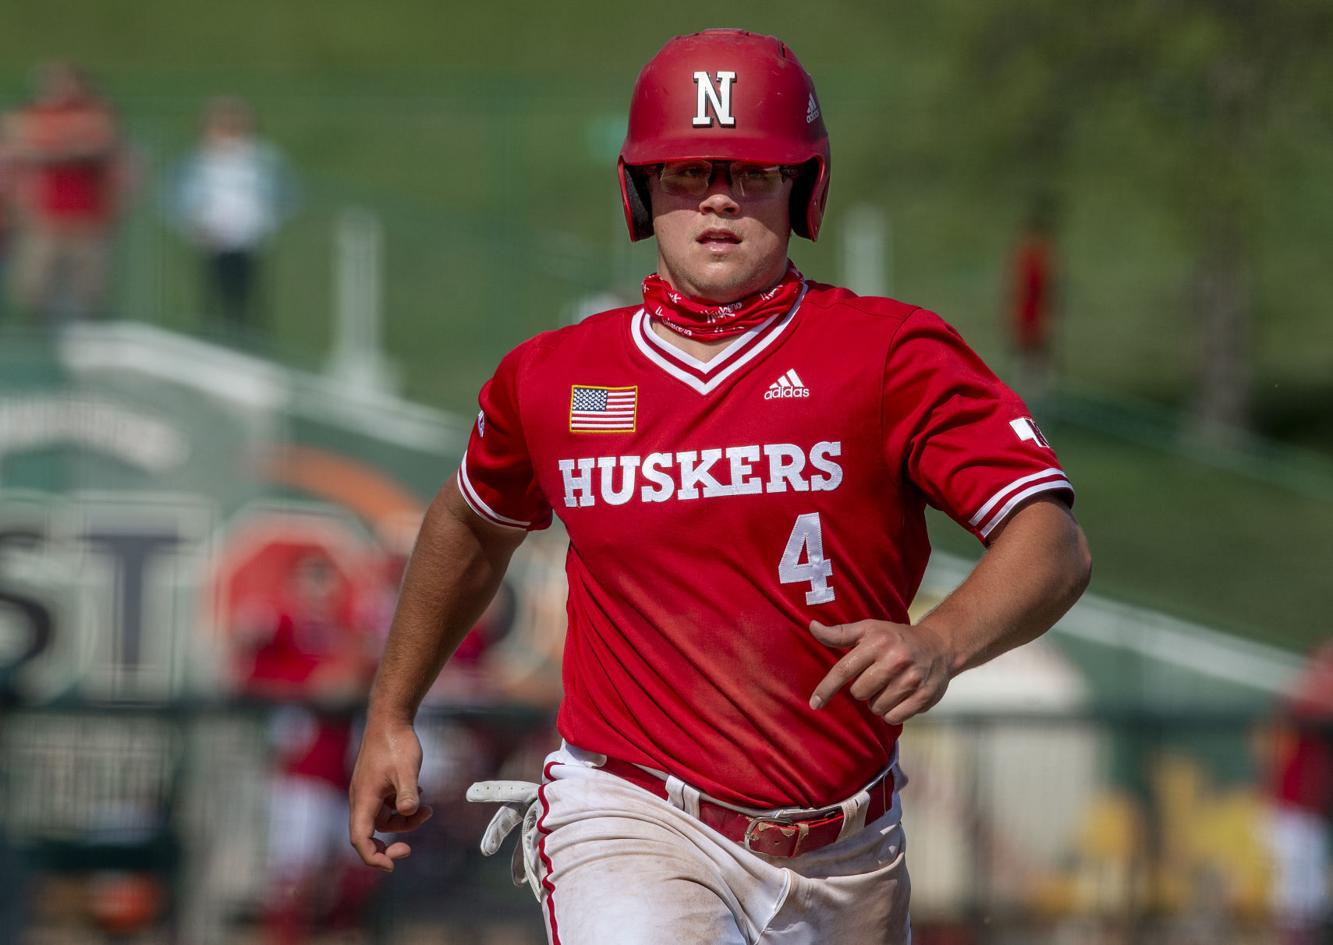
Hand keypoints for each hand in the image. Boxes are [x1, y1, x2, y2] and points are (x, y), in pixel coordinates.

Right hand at [348, 717, 433, 870]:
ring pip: (383, 819)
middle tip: (409, 849)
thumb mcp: (407, 770)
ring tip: (427, 809)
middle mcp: (361, 798)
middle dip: (390, 842)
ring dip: (404, 821)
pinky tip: (419, 794)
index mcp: (364, 799)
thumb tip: (409, 812)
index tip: (392, 864)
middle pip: (370, 834)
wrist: (390, 719)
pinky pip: (386, 806)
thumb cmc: (396, 743)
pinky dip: (402, 807)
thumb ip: (408, 793)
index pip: (360, 839)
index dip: (372, 857)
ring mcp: (368, 791)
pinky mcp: (376, 784)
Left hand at [808, 619, 951, 723]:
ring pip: (876, 708)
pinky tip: (899, 698)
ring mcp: (912, 679)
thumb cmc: (895, 638)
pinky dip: (891, 712)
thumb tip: (812, 627)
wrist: (939, 646)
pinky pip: (894, 718)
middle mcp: (895, 659)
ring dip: (877, 702)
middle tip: (874, 678)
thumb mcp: (869, 630)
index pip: (844, 669)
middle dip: (862, 690)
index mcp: (878, 642)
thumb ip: (840, 633)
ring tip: (889, 686)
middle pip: (859, 693)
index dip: (827, 688)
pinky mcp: (924, 696)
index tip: (815, 703)